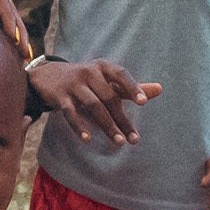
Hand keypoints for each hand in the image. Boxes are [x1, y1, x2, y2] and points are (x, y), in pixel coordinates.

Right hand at [29, 60, 156, 145]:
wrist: (48, 76)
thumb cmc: (86, 80)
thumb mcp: (107, 80)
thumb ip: (131, 87)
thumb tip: (160, 89)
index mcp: (103, 67)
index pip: (120, 75)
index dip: (132, 87)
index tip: (144, 102)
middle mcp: (89, 72)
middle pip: (109, 97)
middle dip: (122, 119)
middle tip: (134, 139)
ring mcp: (73, 84)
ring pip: (93, 105)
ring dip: (107, 125)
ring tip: (119, 142)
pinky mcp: (59, 96)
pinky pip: (70, 112)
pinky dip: (79, 126)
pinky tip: (88, 139)